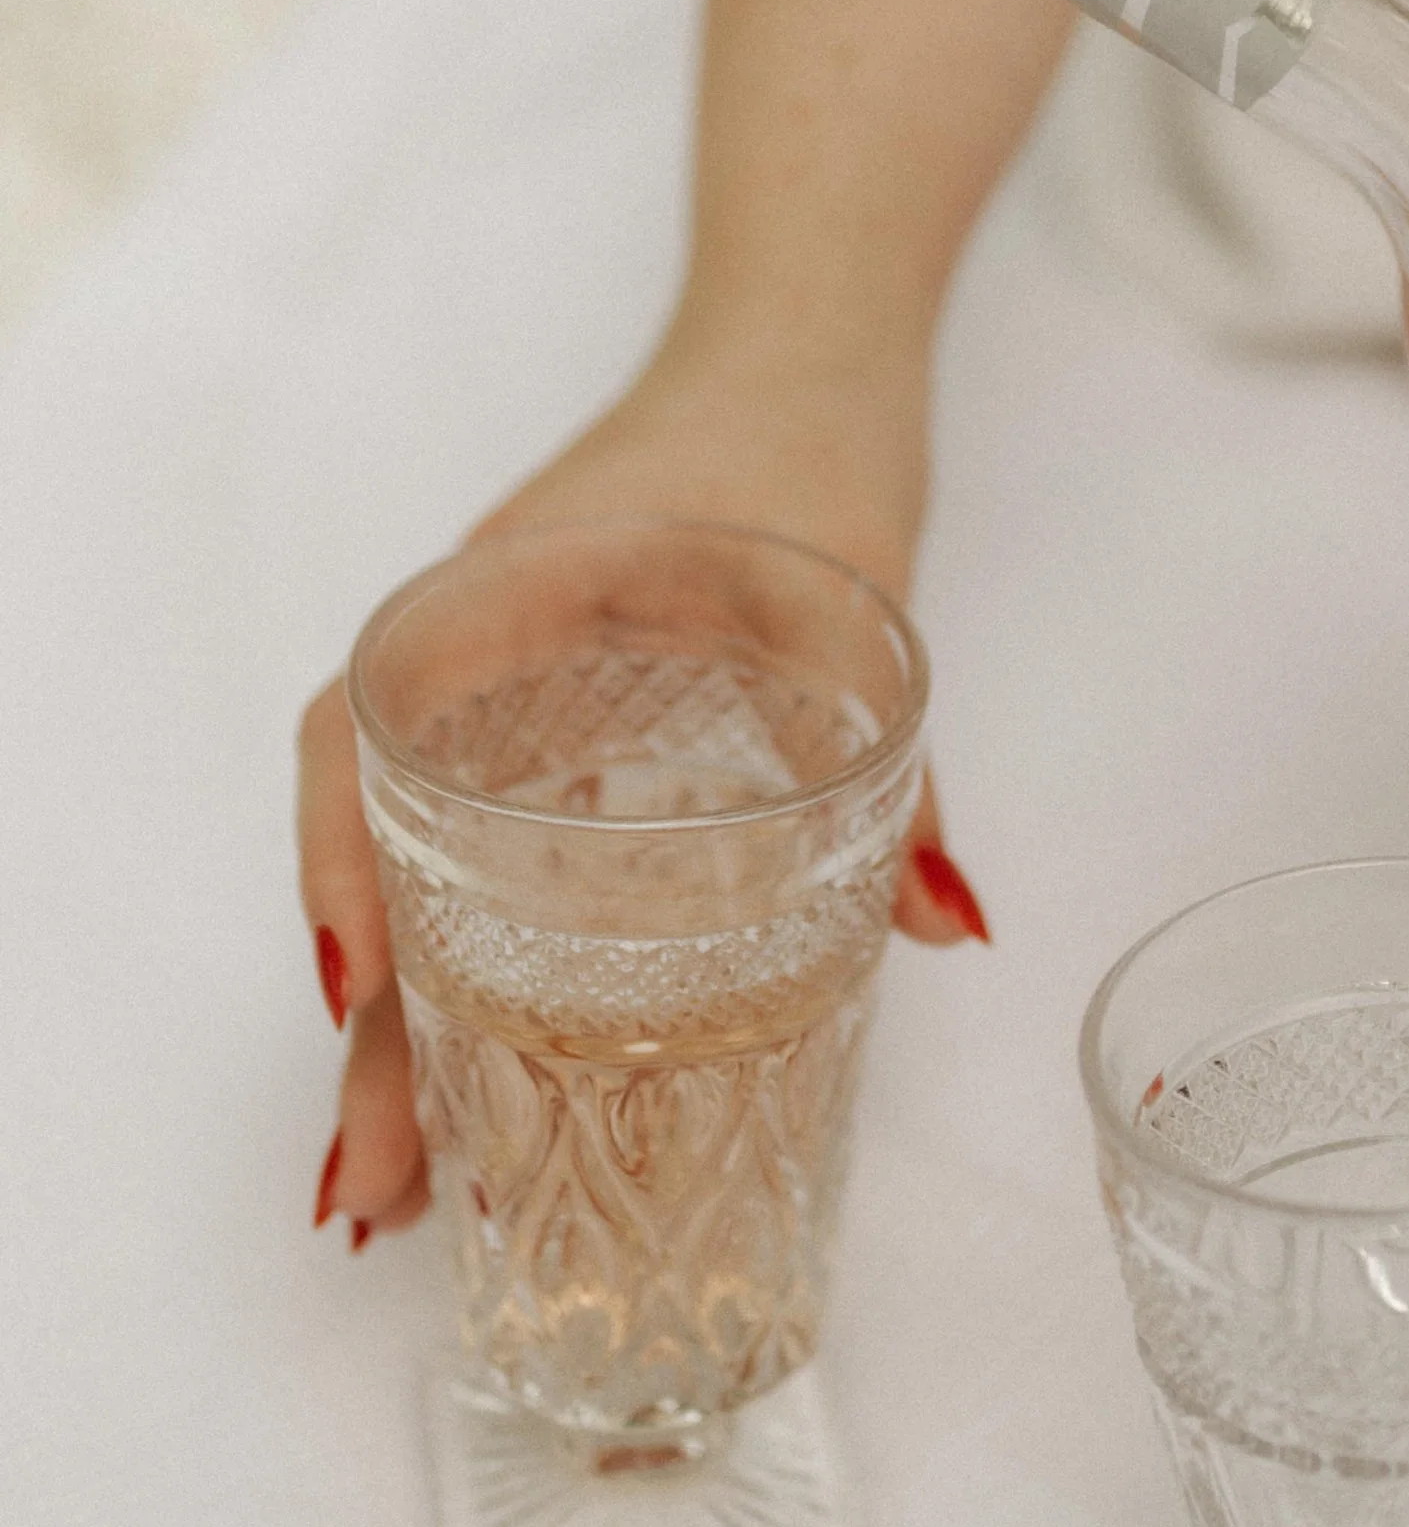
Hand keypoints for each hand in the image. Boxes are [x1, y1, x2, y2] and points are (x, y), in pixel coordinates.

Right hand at [296, 341, 984, 1249]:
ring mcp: (499, 690)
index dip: (342, 871)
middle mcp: (473, 655)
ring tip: (398, 1181)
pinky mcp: (548, 722)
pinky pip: (469, 849)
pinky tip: (481, 1068)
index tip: (359, 996)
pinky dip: (459, 959)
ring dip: (402, 1020)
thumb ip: (901, 765)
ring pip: (412, 872)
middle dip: (368, 1030)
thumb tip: (947, 925)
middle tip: (365, 1190)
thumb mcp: (855, 597)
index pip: (358, 736)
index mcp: (504, 599)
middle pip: (374, 853)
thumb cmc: (806, 440)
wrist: (803, 336)